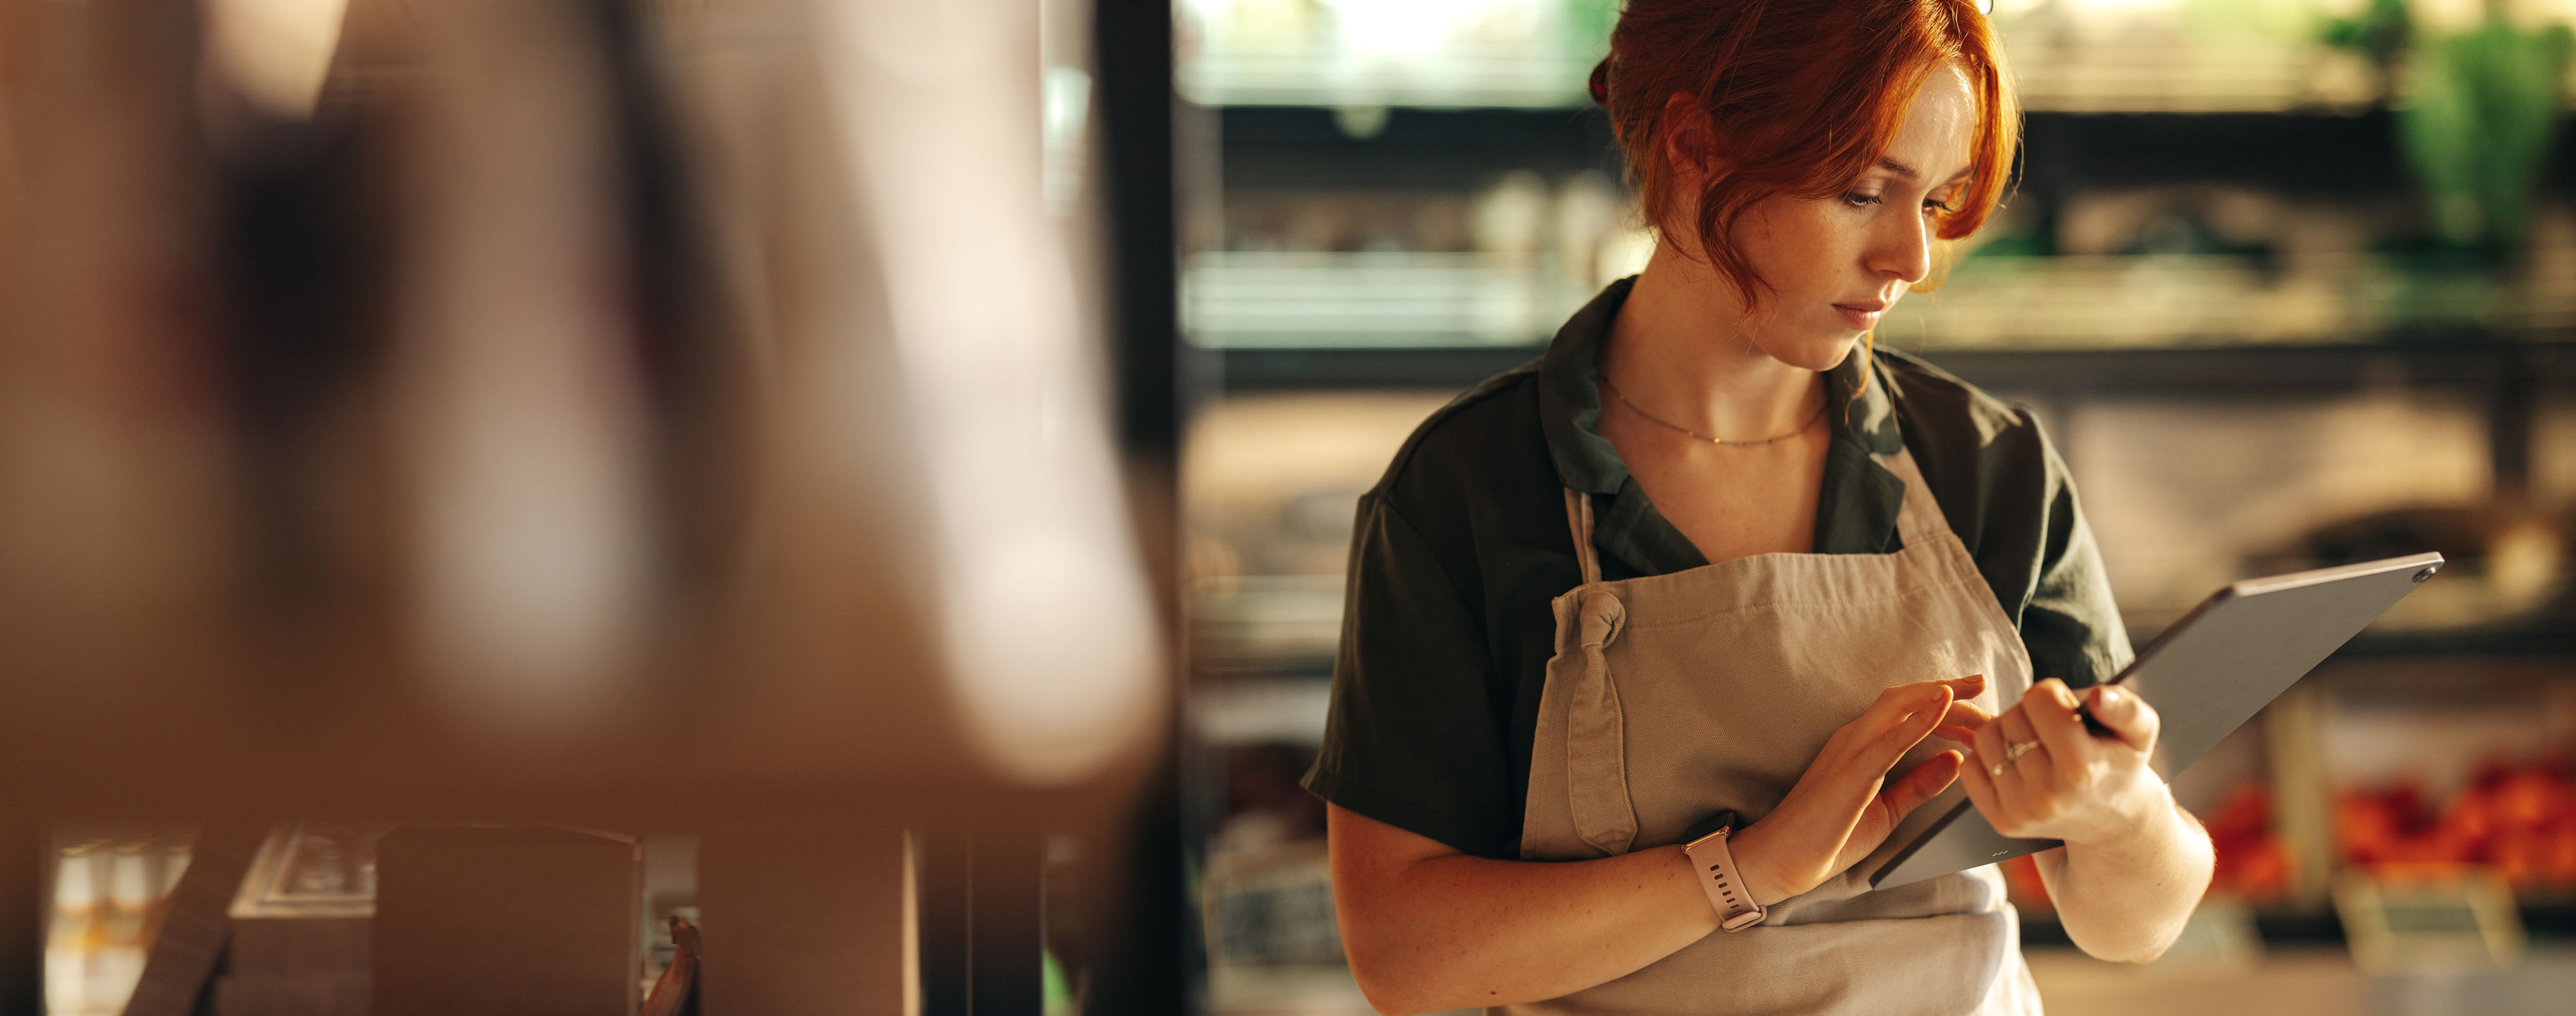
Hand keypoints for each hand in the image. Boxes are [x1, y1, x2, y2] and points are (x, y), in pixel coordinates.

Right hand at [1728, 676, 1991, 904]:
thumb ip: (1918, 786)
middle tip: (1982, 683)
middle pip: (1906, 698)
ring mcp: (1850, 750)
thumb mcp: (1887, 810)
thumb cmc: (1828, 837)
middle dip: (1948, 687)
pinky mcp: (1851, 772)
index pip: (1908, 712)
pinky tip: (1943, 707)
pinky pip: (1889, 739)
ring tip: (1972, 690)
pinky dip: (1919, 720)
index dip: (1947, 707)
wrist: (1781, 859)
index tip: (1980, 710)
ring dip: (1938, 695)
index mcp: (1862, 745)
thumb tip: (1955, 761)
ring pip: (1897, 705)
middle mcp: (1855, 738)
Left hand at [1957, 679, 2168, 847]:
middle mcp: (2048, 794)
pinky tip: (2018, 764)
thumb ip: (2126, 708)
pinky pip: (1970, 767)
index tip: (2068, 711)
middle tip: (2055, 731)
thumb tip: (2098, 697)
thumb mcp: (2139, 732)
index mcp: (2081, 767)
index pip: (2038, 699)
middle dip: (2031, 714)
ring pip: (1985, 738)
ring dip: (2007, 733)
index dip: (2053, 695)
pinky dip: (1989, 758)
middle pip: (2011, 717)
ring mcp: (2021, 812)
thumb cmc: (2120, 762)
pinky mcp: (2001, 821)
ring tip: (2037, 745)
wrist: (2113, 819)